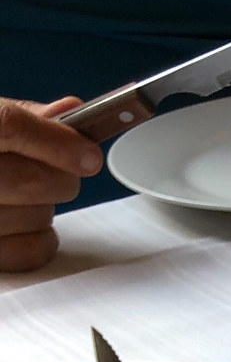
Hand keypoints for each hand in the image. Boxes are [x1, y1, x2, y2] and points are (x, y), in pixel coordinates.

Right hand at [0, 98, 102, 272]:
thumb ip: (22, 115)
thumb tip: (69, 110)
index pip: (10, 127)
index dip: (57, 140)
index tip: (88, 154)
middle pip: (33, 178)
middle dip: (61, 175)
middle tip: (58, 169)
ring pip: (39, 215)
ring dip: (47, 205)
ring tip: (23, 193)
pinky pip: (33, 251)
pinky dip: (44, 238)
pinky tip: (29, 222)